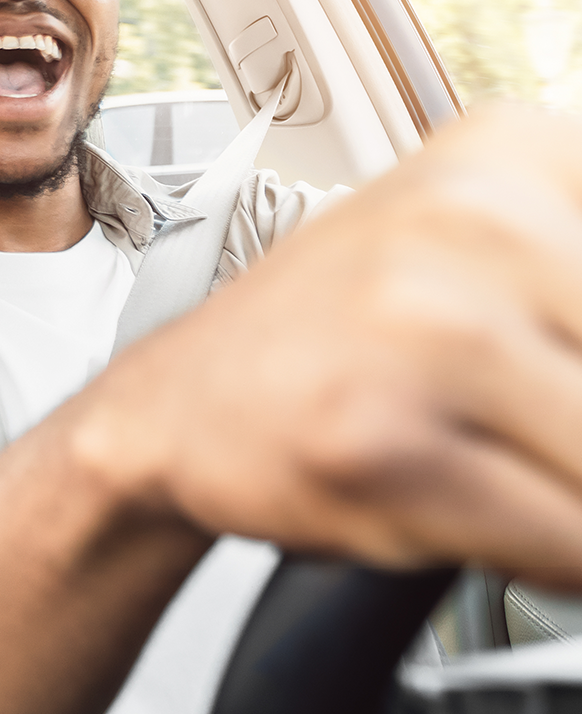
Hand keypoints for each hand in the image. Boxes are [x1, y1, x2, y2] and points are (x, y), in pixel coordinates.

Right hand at [75, 106, 581, 590]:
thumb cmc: (342, 341)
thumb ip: (577, 290)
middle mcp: (473, 219)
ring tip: (518, 478)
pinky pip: (564, 544)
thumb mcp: (491, 251)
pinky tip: (491, 520)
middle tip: (539, 434)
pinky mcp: (377, 442)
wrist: (171, 408)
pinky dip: (556, 563)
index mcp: (518, 150)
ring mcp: (421, 328)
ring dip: (578, 503)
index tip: (562, 382)